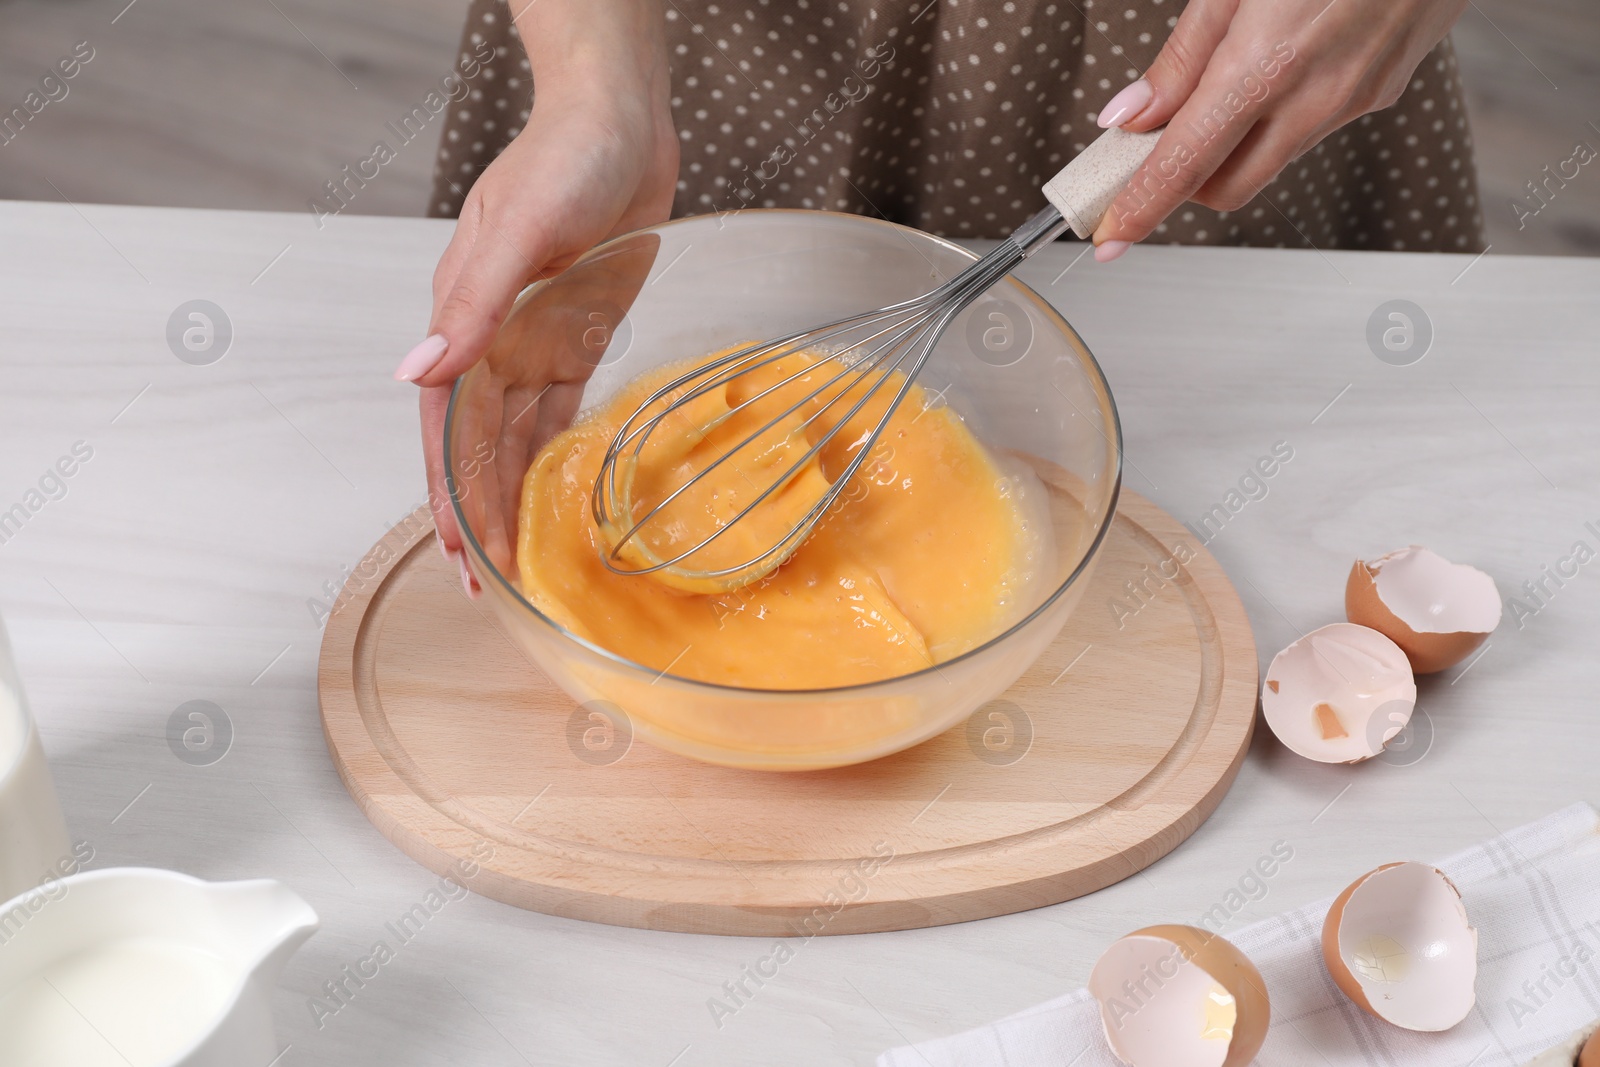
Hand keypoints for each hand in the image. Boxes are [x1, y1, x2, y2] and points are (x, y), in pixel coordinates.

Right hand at [394, 0, 677, 573]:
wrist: (620, 124)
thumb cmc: (563, 161)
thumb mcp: (515, 230)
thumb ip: (471, 305)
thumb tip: (414, 372)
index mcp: (464, 318)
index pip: (448, 426)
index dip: (448, 491)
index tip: (456, 552)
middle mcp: (493, 340)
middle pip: (480, 445)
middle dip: (479, 514)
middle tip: (489, 584)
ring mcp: (534, 340)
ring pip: (519, 438)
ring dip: (515, 496)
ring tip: (521, 558)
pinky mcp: (577, 336)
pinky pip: (562, 410)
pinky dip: (557, 455)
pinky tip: (560, 497)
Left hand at [1089, 0, 1466, 259]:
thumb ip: (1182, 56)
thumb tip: (1131, 115)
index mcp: (1266, 65)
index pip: (1186, 165)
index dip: (1140, 208)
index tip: (1108, 236)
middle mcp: (1317, 96)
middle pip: (1227, 188)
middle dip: (1186, 182)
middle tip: (1154, 151)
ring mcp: (1358, 98)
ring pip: (1273, 157)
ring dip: (1237, 142)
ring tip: (1227, 81)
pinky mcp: (1385, 91)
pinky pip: (1315, 123)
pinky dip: (1284, 111)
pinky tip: (1289, 57)